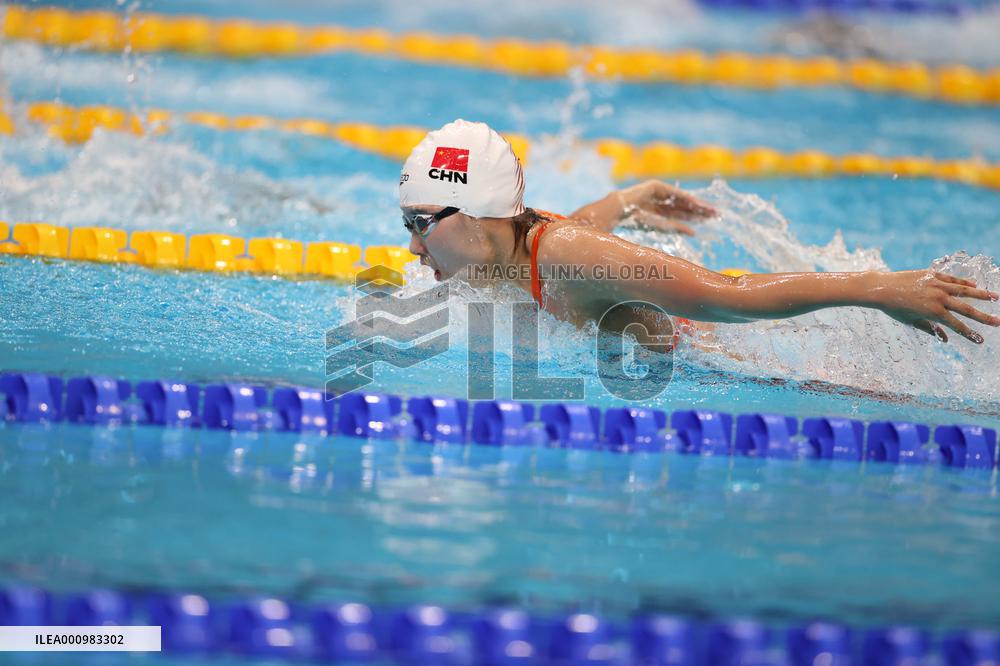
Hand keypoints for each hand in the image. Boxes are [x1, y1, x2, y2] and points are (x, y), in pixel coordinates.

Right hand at [619, 180, 717, 235]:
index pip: (680, 215)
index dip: (695, 217)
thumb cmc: (635, 222)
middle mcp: (658, 203)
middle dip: (699, 210)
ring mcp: (657, 193)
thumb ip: (677, 228)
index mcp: (657, 214)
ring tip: (710, 209)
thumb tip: (694, 233)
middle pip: (683, 206)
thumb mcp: (660, 227)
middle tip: (716, 214)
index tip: (710, 220)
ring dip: (695, 204)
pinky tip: (696, 202)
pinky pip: (674, 193)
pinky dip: (685, 198)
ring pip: (681, 199)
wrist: (618, 211)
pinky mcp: (655, 186)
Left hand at [872, 270, 999, 342]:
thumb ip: (930, 329)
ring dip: (981, 294)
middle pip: (966, 309)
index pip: (956, 326)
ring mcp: (937, 285)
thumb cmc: (894, 308)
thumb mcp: (912, 322)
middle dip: (983, 317)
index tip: (980, 340)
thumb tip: (945, 339)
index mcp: (934, 313)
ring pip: (964, 290)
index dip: (969, 334)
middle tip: (998, 322)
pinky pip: (952, 279)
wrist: (882, 288)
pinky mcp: (932, 275)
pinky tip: (974, 286)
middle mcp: (938, 298)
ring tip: (996, 297)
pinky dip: (963, 283)